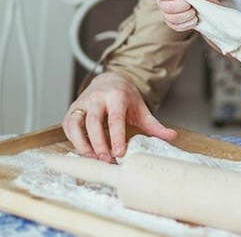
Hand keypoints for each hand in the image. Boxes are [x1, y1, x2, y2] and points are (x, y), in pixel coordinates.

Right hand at [62, 72, 177, 162]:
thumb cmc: (125, 98)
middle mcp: (97, 98)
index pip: (115, 118)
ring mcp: (83, 103)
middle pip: (93, 121)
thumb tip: (172, 136)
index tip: (118, 153)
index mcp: (116, 97)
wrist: (109, 80)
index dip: (116, 136)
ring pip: (76, 123)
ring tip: (92, 159)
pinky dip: (73, 140)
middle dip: (98, 142)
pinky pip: (69, 125)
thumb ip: (154, 125)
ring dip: (82, 143)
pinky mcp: (73, 109)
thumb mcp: (141, 109)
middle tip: (106, 160)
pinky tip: (83, 152)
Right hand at [153, 0, 216, 31]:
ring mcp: (166, 15)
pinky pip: (177, 26)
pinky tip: (193, 19)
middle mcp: (161, 3)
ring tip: (193, 11)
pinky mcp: (172, 25)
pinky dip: (188, 23)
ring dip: (186, 15)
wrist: (206, 7)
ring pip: (171, 18)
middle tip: (190, 4)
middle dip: (182, 6)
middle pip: (166, 7)